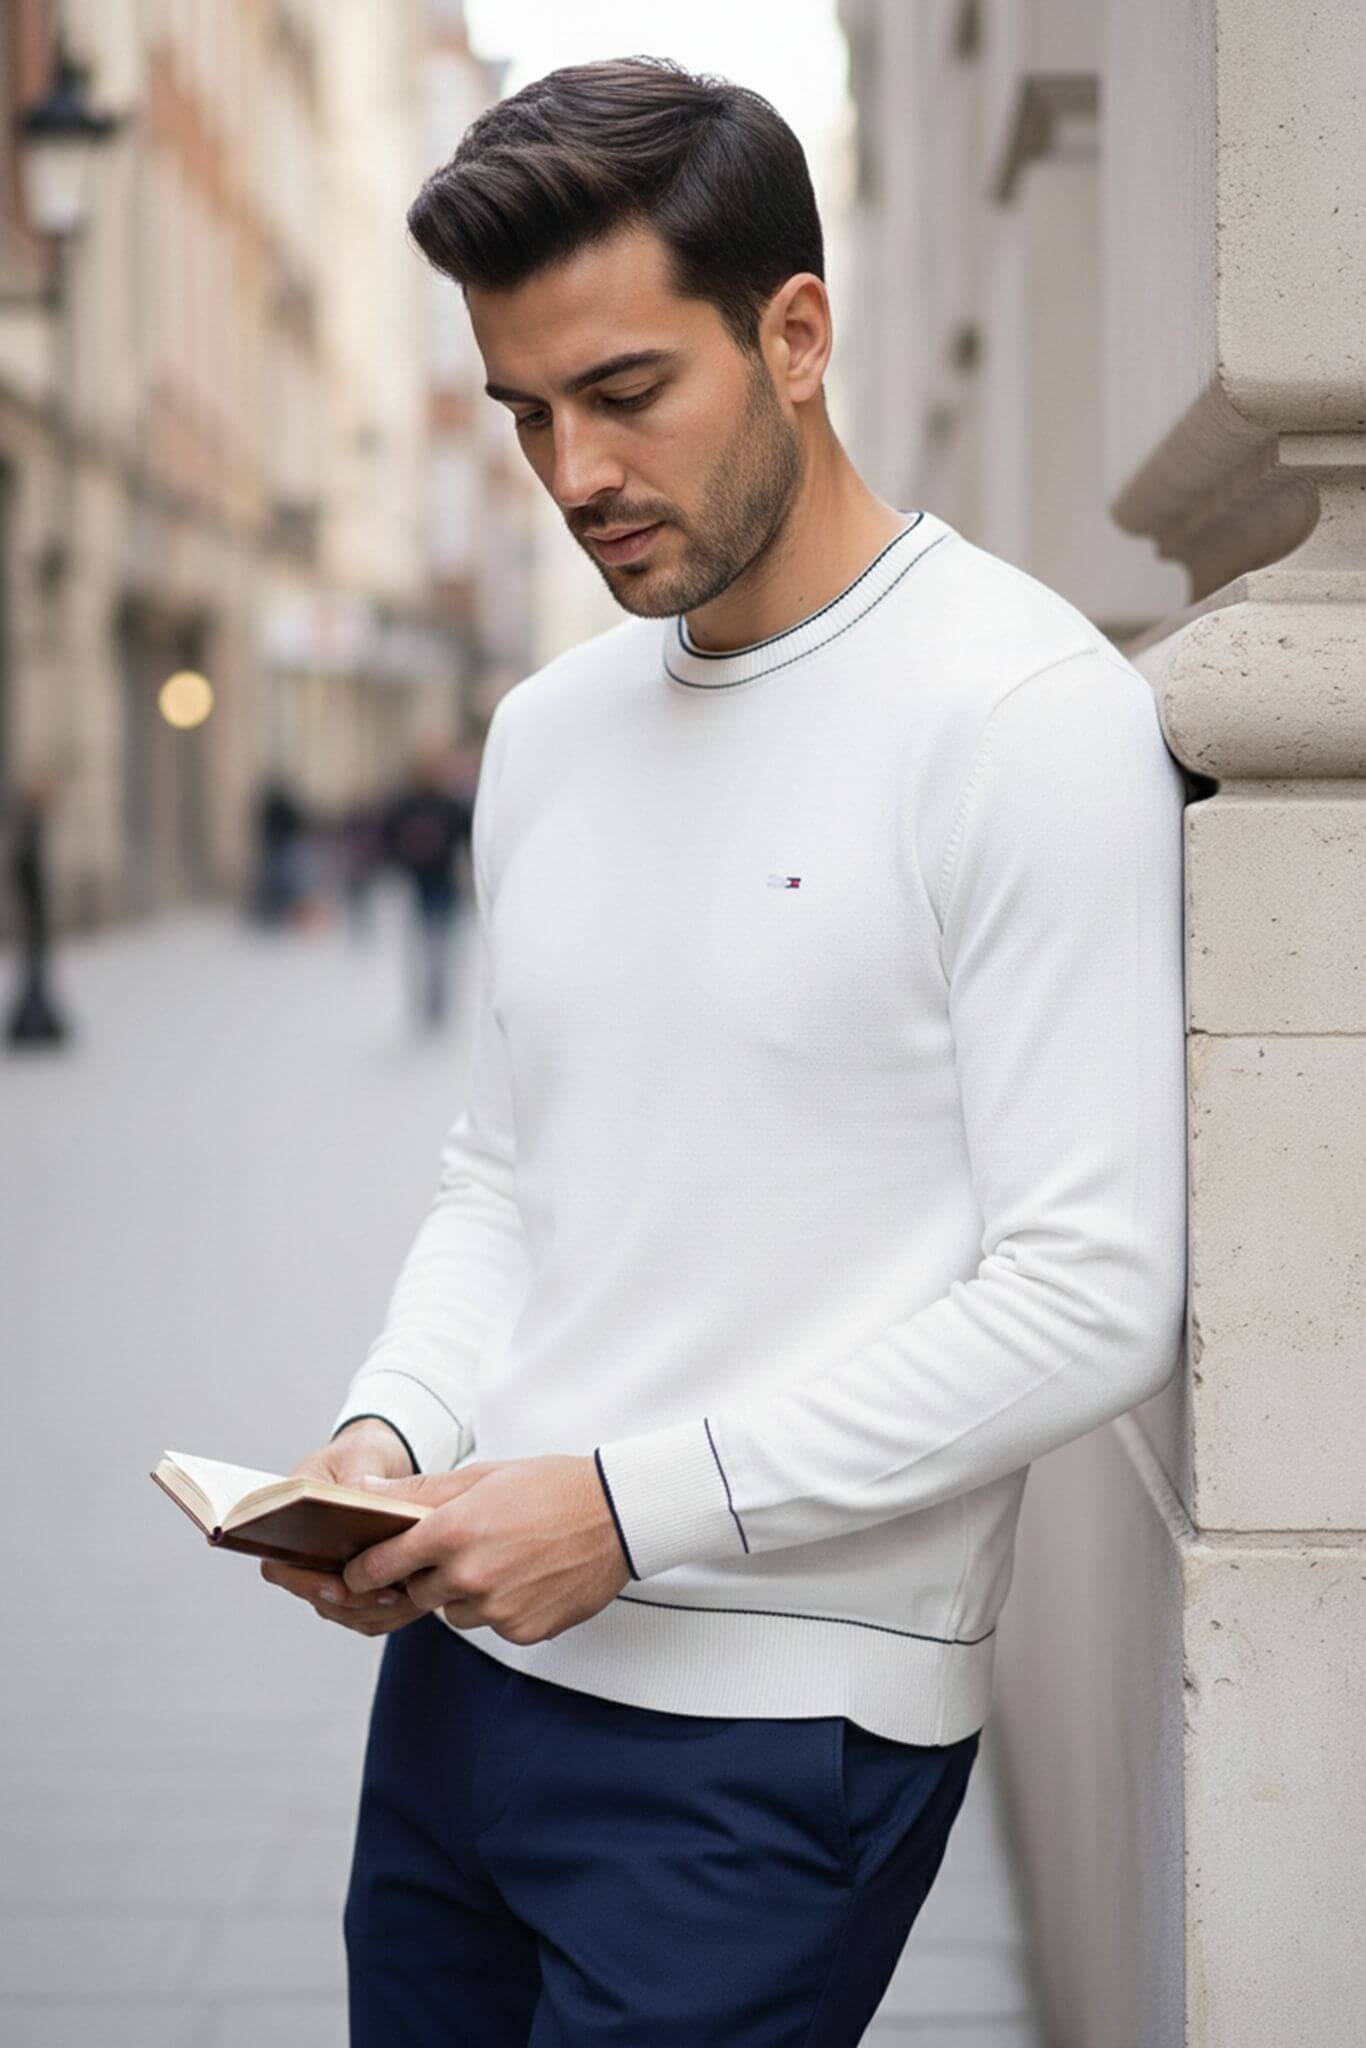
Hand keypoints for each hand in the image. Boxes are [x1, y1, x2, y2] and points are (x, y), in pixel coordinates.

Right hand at [258, 1418, 426, 1636]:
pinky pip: (364, 1612)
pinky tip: (415, 1601)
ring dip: (375, 1611)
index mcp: (289, 1519)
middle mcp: (302, 1552)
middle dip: (355, 1602)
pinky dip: (388, 1613)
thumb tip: (355, 1500)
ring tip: (411, 1599)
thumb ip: (355, 1479)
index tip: (340, 1587)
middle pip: (316, 1596)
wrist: (378, 1461)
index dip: (305, 1582)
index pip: (279, 1565)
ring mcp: (326, 1571)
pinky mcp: (352, 1583)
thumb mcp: (359, 1456)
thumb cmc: (362, 1453)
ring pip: (343, 1611)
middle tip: (392, 1596)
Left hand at [341, 1454, 631, 1644]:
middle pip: (417, 1593)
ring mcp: (497, 1609)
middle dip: (426, 1576)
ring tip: (503, 1558)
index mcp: (453, 1532)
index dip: (363, 1571)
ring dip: (464, 1594)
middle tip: (459, 1549)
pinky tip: (526, 1578)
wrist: (619, 1515)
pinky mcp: (523, 1632)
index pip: (382, 1566)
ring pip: (455, 1613)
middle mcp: (469, 1576)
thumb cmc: (550, 1487)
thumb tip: (363, 1492)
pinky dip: (500, 1608)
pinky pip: (492, 1626)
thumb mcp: (482, 1476)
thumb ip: (419, 1492)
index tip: (354, 1573)